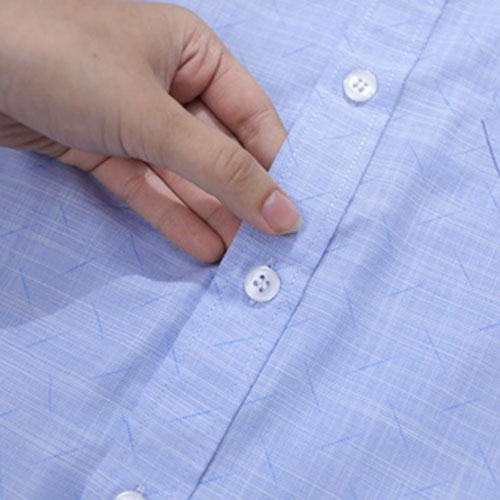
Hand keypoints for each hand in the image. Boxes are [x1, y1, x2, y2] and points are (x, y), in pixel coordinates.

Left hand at [0, 0, 301, 262]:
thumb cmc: (65, 61)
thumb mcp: (155, 118)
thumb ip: (223, 170)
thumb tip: (283, 213)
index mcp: (194, 55)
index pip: (252, 119)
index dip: (277, 167)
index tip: (295, 213)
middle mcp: (169, 86)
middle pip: (219, 152)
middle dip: (242, 200)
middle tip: (268, 248)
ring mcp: (136, 121)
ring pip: (185, 176)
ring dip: (211, 216)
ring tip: (241, 259)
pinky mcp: (106, 150)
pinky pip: (149, 188)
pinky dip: (173, 217)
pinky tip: (203, 248)